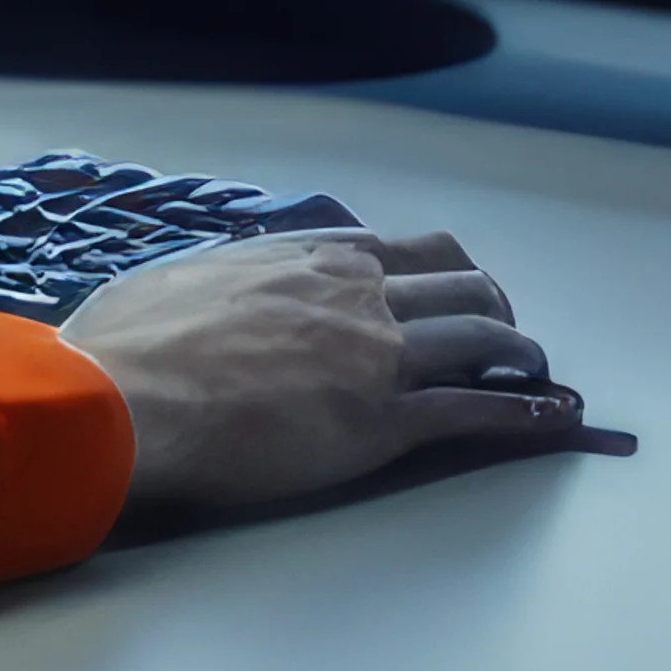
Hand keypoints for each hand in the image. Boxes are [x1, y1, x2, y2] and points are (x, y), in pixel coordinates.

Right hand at [59, 230, 582, 524]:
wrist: (123, 398)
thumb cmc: (130, 343)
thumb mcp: (182, 280)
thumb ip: (225, 279)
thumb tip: (213, 289)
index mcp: (309, 257)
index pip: (405, 250)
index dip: (443, 271)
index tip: (454, 290)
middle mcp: (356, 295)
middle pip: (462, 284)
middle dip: (495, 307)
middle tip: (506, 335)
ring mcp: (376, 356)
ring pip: (482, 338)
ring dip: (520, 355)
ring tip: (538, 375)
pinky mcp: (381, 420)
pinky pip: (474, 410)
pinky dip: (522, 413)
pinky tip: (548, 418)